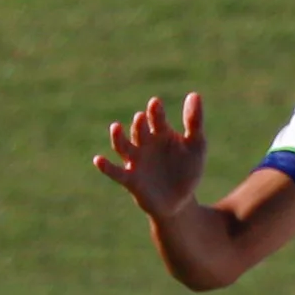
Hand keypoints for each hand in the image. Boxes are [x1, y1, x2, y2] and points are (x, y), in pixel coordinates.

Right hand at [95, 93, 208, 218]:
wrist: (182, 200)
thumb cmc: (187, 169)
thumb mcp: (196, 146)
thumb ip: (194, 122)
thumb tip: (195, 94)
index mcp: (161, 133)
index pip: (156, 119)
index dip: (155, 112)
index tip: (155, 103)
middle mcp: (144, 144)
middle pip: (139, 130)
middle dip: (140, 124)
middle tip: (141, 117)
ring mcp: (136, 161)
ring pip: (123, 146)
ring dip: (118, 137)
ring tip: (116, 127)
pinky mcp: (130, 179)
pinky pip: (115, 172)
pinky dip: (106, 167)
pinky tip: (98, 160)